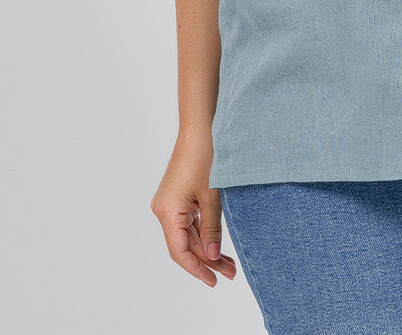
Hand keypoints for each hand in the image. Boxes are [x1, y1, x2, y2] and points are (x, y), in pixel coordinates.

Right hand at [150, 128, 237, 286]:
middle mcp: (163, 210)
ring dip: (207, 247)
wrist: (200, 126)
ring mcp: (170, 203)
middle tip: (230, 273)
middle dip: (207, 260)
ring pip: (187, 234)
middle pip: (185, 244)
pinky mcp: (178, 196)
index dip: (197, 269)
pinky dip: (203, 232)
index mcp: (167, 212)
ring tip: (229, 263)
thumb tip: (212, 255)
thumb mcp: (212, 196)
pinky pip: (189, 222)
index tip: (214, 281)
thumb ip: (211, 228)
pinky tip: (218, 243)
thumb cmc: (205, 157)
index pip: (180, 251)